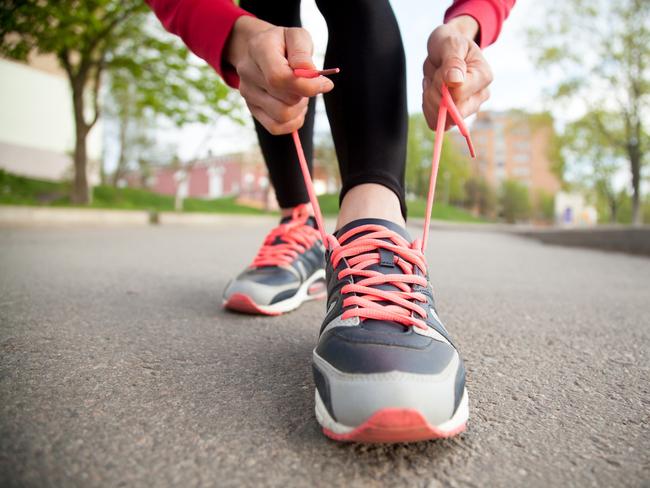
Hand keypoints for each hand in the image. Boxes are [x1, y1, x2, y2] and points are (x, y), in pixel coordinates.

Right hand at [225, 17, 333, 134]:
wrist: (261, 50)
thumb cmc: (284, 44)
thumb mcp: (298, 37)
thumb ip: (303, 54)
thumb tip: (310, 74)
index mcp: (259, 49)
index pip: (279, 77)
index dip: (306, 86)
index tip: (325, 84)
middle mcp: (247, 72)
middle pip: (284, 99)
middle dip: (305, 94)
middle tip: (308, 83)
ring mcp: (247, 93)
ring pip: (282, 116)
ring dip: (299, 108)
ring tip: (300, 94)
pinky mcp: (252, 109)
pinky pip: (276, 127)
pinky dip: (292, 122)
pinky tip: (296, 108)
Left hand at [422, 16, 492, 130]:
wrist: (445, 48)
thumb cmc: (450, 43)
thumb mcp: (450, 44)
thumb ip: (453, 61)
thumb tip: (455, 81)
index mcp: (484, 76)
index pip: (459, 94)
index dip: (442, 85)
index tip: (440, 70)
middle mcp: (480, 96)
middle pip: (453, 112)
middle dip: (434, 95)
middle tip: (434, 77)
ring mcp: (468, 108)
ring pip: (443, 120)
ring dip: (429, 100)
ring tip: (432, 82)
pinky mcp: (454, 115)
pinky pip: (435, 122)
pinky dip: (427, 108)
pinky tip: (430, 91)